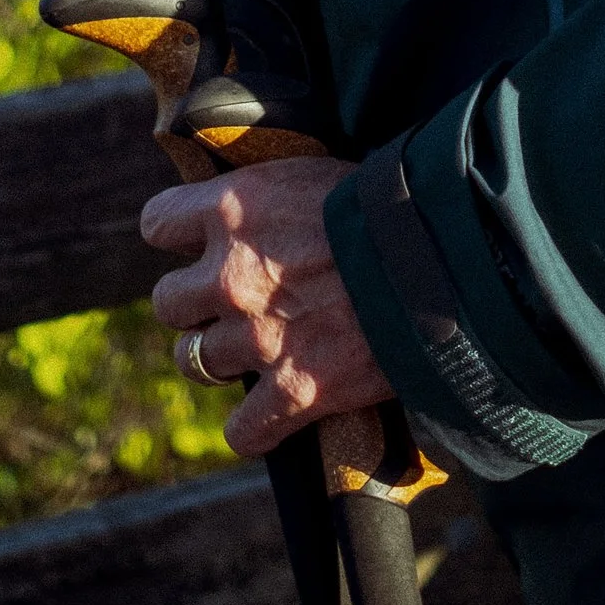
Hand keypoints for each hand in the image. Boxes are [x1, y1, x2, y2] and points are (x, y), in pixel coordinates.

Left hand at [142, 155, 395, 454]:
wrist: (446, 258)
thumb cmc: (392, 204)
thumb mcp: (317, 175)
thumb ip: (272, 198)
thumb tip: (262, 206)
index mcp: (234, 207)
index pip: (157, 222)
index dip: (175, 234)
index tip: (196, 241)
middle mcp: (231, 274)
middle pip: (168, 301)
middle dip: (194, 305)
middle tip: (230, 302)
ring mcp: (258, 337)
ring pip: (195, 362)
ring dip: (218, 358)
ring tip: (250, 351)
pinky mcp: (293, 391)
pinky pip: (244, 430)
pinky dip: (254, 429)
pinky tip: (270, 418)